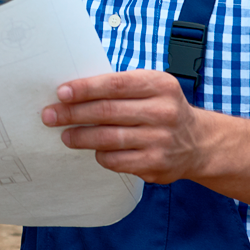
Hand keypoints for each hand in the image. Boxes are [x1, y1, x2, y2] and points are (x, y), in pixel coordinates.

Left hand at [43, 69, 207, 183]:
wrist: (198, 142)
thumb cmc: (162, 109)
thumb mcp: (151, 87)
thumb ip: (119, 86)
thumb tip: (72, 92)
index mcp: (160, 85)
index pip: (114, 85)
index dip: (85, 89)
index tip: (61, 93)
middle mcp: (163, 112)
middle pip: (107, 112)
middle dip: (73, 113)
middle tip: (50, 115)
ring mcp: (161, 140)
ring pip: (109, 138)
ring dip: (80, 137)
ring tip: (65, 135)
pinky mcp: (157, 164)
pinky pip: (117, 160)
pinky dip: (100, 155)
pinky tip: (94, 150)